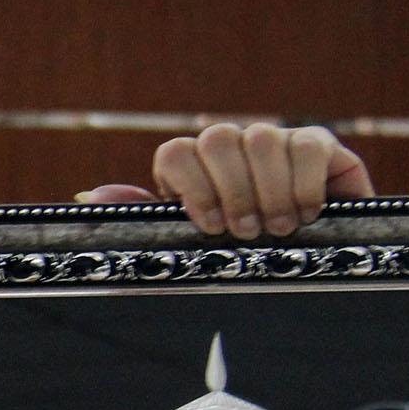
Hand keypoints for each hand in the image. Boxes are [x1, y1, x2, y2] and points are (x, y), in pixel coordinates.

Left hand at [78, 123, 372, 238]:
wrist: (313, 271)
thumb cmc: (244, 259)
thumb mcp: (191, 247)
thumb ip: (145, 219)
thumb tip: (88, 197)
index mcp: (196, 169)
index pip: (176, 152)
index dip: (191, 186)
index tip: (209, 226)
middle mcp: (233, 147)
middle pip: (217, 138)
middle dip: (231, 190)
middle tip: (246, 231)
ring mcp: (276, 140)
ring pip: (262, 139)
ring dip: (269, 191)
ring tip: (277, 229)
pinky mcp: (320, 144)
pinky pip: (308, 145)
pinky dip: (305, 183)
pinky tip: (307, 214)